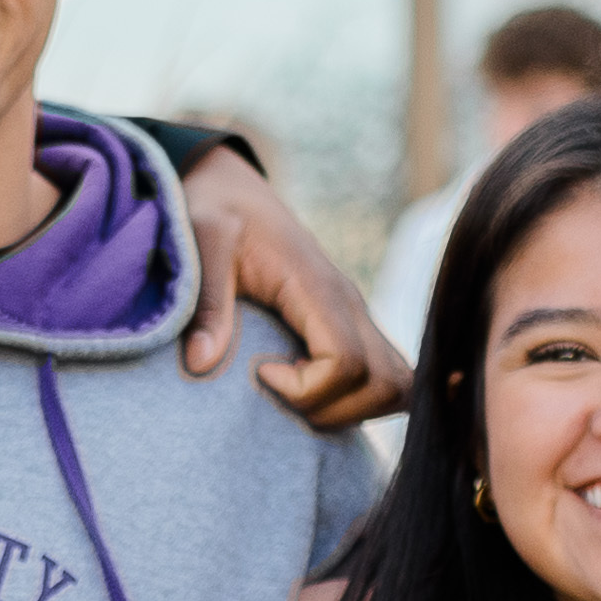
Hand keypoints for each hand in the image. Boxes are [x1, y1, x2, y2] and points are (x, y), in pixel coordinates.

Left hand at [172, 151, 411, 426]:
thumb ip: (205, 301)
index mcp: (317, 286)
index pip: (347, 361)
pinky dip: (361, 400)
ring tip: (297, 396)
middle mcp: (350, 304)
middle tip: (282, 397)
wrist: (232, 189)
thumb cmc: (215, 211)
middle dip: (336, 411)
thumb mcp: (202, 242)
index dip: (307, 388)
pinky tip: (312, 392)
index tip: (260, 373)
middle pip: (389, 384)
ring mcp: (358, 316)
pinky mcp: (352, 326)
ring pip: (399, 386)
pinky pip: (385, 376)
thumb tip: (201, 364)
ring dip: (353, 410)